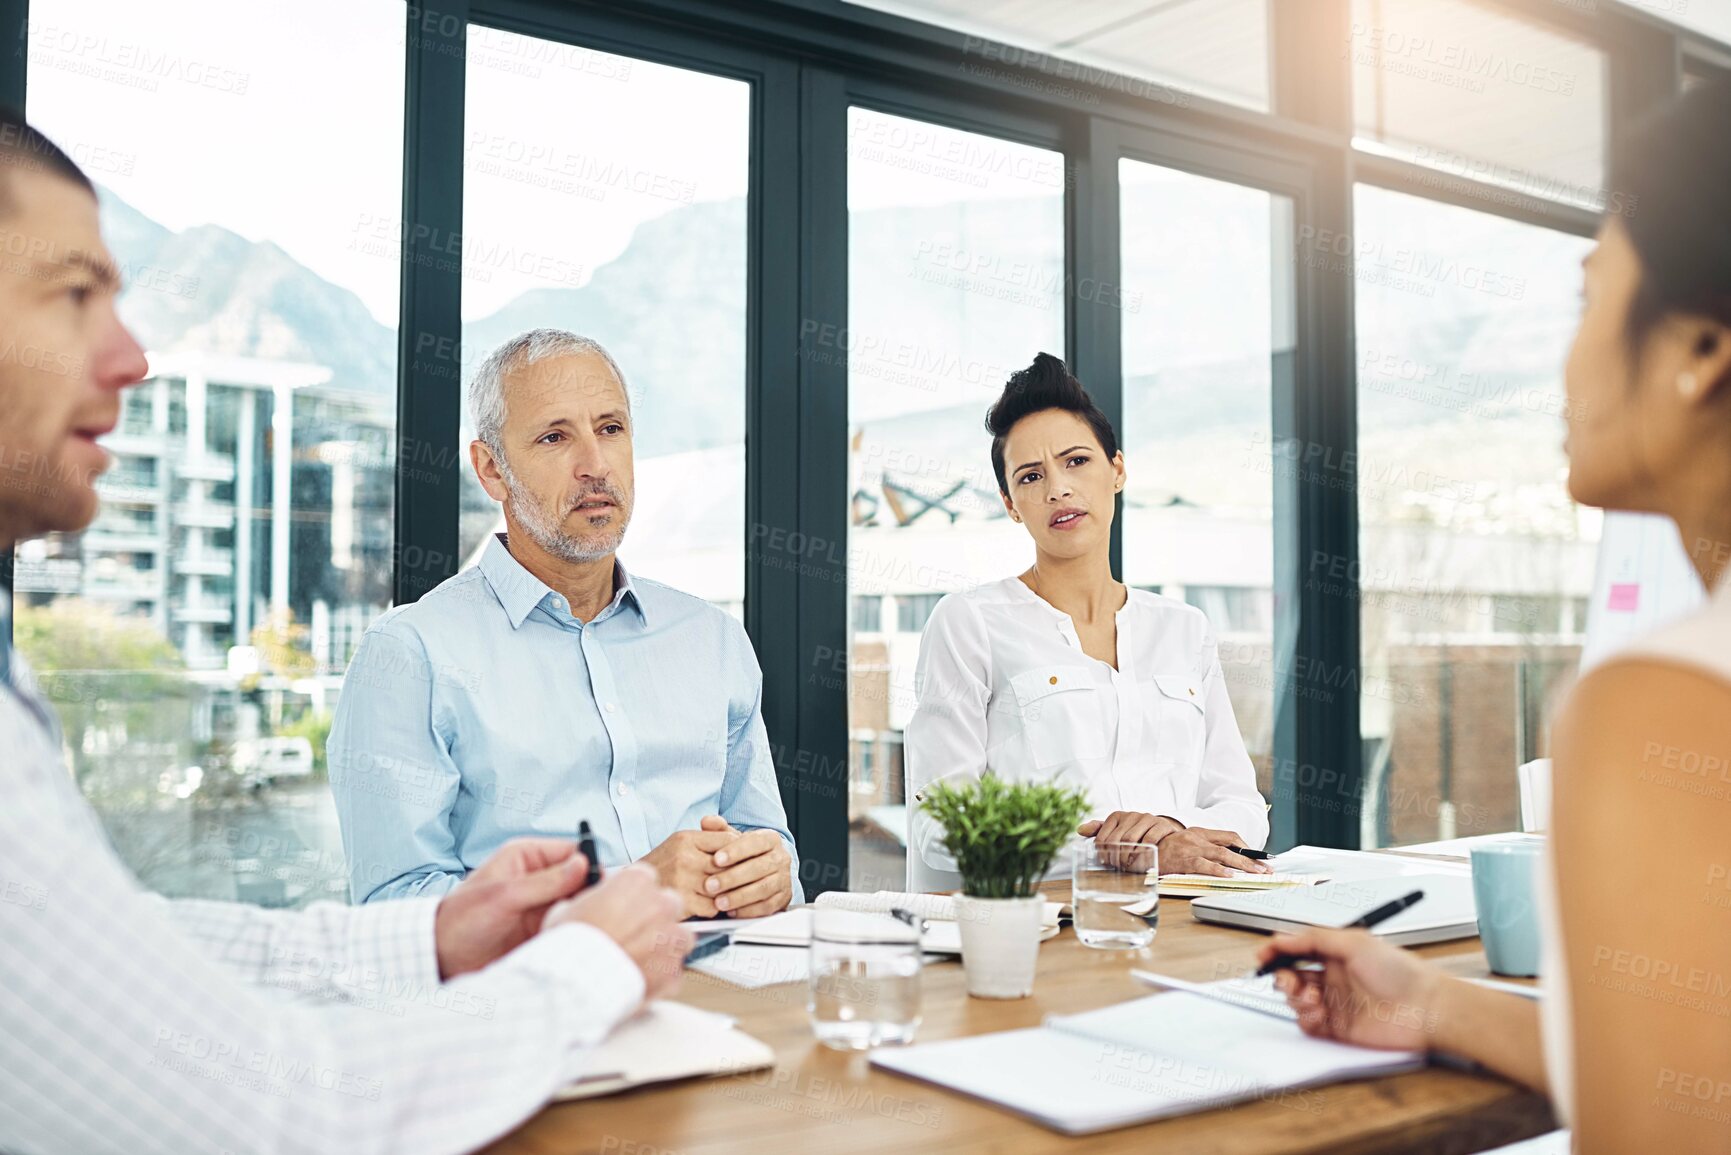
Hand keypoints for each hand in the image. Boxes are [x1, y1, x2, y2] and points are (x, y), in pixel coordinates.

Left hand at [434, 837, 589, 978]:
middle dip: (591, 894)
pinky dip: (575, 935)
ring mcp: (543, 906)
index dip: (592, 864)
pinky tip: (577, 944)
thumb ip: (545, 882)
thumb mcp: (504, 896)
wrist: (440, 959)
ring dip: (583, 917)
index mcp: (528, 857)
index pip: (573, 852)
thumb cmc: (461, 919)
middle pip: (581, 880)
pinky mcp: (543, 931)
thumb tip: (584, 864)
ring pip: (578, 906)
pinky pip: (569, 929)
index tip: (604, 883)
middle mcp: (539, 879)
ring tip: (587, 931)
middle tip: (598, 911)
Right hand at [544, 864, 693, 1001]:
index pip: (644, 878)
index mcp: (636, 882)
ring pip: (680, 938)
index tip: (621, 906)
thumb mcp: (567, 908)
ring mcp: (672, 939)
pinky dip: (660, 978)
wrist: (576, 981)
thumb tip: (592, 897)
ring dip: (664, 947)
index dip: (631, 894)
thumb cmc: (568, 942)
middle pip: (669, 905)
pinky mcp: (673, 971)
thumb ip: (590, 899)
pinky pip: (672, 972)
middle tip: (633, 934)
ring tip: (639, 961)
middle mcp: (661, 905)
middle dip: (655, 917)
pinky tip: (639, 983)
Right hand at [637, 818, 736, 916]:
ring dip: (724, 893)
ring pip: (722, 888)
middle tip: (738, 878)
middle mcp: (684, 857)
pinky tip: (704, 903)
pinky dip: (712, 908)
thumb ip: (710, 836)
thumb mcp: (682, 842)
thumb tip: (740, 839)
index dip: (739, 851)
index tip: (741, 858)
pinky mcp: (681, 902)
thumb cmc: (664, 864)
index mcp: (686, 839)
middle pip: (728, 866)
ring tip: (719, 892)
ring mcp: (682, 880)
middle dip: (735, 874)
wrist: (634, 886)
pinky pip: (712, 907)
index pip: (728, 840)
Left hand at [698, 816, 793, 917]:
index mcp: (770, 839)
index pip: (755, 842)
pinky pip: (766, 907)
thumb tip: (707, 821)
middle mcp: (781, 858)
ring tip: (718, 902)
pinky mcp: (783, 898)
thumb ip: (719, 830)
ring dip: (739, 897)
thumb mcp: (732, 839)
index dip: (735, 851)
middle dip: (732, 877)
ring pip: (762, 889)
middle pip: (758, 868)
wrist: (765, 871)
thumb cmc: (745, 854)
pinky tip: (731, 911)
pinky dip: (748, 910)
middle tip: (710, 885)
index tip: (716, 859)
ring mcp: (783, 879)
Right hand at [1154, 825, 1271, 875]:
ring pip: (1222, 855)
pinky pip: (1204, 865)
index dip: (1246, 847)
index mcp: (1199, 833)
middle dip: (1251, 858)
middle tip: (1265, 869)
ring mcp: (1190, 848)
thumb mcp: (1184, 844)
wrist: (1139, 849)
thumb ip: (1203, 849)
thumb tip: (1226, 862)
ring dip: (1242, 865)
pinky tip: (1230, 876)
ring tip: (1256, 873)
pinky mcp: (1183, 860)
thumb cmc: (1163, 850)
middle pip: (1230, 846)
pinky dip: (1219, 870)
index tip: (1259, 857)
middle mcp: (1197, 837)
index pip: (1229, 836)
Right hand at [1257, 927, 1445, 1050]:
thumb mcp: (1354, 941)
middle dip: (1282, 978)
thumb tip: (1283, 937)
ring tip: (1313, 997)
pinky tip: (1319, 1012)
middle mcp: (1333, 978)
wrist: (1425, 1008)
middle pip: (1291, 977)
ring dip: (1296, 998)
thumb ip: (1313, 938)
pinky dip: (1306, 1018)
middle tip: (1289, 981)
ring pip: (1296, 1001)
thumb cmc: (1400, 972)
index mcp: (1335, 954)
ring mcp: (1335, 1003)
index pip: (1297, 950)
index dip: (1277, 952)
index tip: (1263, 956)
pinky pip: (1309, 1024)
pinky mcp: (1339, 1028)